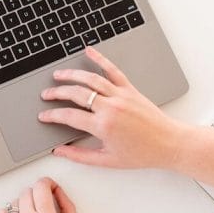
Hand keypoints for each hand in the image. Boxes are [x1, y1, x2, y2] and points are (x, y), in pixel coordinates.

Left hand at [0, 177, 77, 212]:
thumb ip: (68, 210)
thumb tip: (59, 192)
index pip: (41, 186)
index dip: (46, 183)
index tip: (49, 185)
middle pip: (27, 191)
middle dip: (36, 195)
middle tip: (42, 207)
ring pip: (15, 202)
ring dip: (24, 207)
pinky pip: (1, 212)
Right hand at [38, 47, 187, 168]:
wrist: (169, 144)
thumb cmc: (142, 154)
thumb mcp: (107, 160)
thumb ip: (80, 155)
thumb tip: (60, 151)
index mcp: (103, 126)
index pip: (69, 116)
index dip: (52, 115)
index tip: (44, 116)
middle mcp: (110, 107)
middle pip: (76, 93)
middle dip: (57, 93)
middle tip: (46, 94)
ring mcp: (120, 95)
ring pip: (90, 79)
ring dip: (71, 75)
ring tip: (58, 75)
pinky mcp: (130, 89)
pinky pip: (112, 70)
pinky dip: (100, 59)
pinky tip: (89, 51)